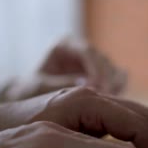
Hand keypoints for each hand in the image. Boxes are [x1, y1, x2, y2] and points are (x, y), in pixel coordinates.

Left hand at [0, 36, 126, 100]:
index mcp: (65, 44)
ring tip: (108, 104)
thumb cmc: (28, 91)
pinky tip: (111, 103)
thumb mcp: (39, 87)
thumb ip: (61, 84)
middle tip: (106, 99)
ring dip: (114, 86)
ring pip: (114, 70)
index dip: (96, 68)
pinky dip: (118, 90)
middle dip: (107, 80)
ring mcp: (94, 63)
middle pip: (104, 60)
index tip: (99, 87)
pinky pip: (118, 80)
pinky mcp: (102, 77)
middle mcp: (82, 50)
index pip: (87, 51)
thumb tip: (89, 84)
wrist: (29, 100)